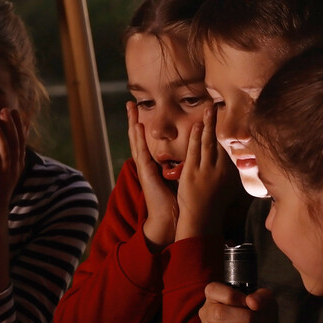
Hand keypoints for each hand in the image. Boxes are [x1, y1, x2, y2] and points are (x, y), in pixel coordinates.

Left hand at [0, 108, 26, 231]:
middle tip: (7, 109)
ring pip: (5, 153)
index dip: (17, 126)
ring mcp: (4, 177)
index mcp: (14, 167)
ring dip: (1, 136)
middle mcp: (12, 170)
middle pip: (14, 144)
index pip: (19, 142)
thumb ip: (0, 160)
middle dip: (11, 126)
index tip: (15, 111)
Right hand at [127, 101, 176, 246]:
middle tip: (130, 103)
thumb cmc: (176, 201)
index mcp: (153, 165)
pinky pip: (142, 152)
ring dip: (133, 124)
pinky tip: (138, 127)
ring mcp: (144, 168)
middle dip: (134, 120)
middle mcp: (146, 164)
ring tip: (130, 109)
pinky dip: (139, 139)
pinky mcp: (146, 173)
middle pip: (137, 138)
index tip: (142, 112)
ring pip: (136, 141)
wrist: (169, 218)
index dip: (143, 127)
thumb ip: (180, 165)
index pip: (146, 142)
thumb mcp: (179, 178)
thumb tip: (192, 155)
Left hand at [174, 117, 238, 241]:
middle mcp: (220, 169)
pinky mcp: (192, 174)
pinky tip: (197, 126)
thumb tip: (234, 165)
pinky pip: (195, 152)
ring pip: (208, 143)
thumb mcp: (225, 188)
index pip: (228, 147)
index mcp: (229, 172)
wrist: (201, 222)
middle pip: (220, 141)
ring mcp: (206, 171)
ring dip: (209, 124)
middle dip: (219, 122)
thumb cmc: (212, 207)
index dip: (227, 131)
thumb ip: (228, 175)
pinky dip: (196, 138)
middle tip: (219, 105)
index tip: (229, 116)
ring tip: (210, 109)